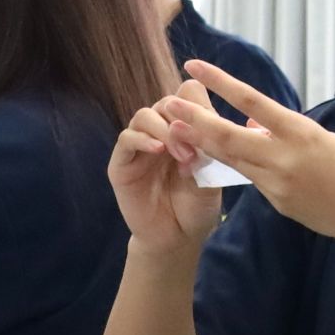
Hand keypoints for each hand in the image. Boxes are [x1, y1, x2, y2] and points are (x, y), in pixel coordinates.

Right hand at [109, 80, 222, 253]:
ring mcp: (140, 146)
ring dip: (165, 130)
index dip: (199, 102)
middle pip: (167, 102)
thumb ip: (209, 149)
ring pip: (145, 115)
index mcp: (186, 131)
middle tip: (197, 148)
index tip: (213, 121)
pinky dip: (142, 139)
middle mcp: (161, 132)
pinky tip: (158, 150)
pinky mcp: (122, 163)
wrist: (177, 238)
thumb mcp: (212, 176)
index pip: (188, 96)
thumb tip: (207, 122)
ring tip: (183, 155)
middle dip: (183, 119)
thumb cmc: (197, 207)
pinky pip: (126, 139)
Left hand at [161, 61, 334, 265]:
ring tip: (177, 130)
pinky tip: (229, 160)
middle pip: (228, 136)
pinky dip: (242, 166)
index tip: (194, 66)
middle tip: (168, 102)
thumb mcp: (327, 141)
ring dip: (204, 145)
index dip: (219, 83)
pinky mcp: (280, 204)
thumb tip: (255, 123)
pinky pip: (255, 180)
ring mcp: (279, 185)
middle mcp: (284, 158)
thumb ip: (287, 132)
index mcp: (301, 133)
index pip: (251, 101)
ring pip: (233, 160)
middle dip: (195, 119)